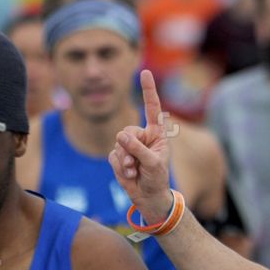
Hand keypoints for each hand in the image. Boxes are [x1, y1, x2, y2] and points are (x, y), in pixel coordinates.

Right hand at [109, 69, 174, 221]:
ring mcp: (129, 146)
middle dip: (129, 149)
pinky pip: (112, 156)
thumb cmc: (158, 179)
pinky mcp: (119, 157)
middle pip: (127, 131)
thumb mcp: (153, 164)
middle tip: (135, 164)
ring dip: (125, 161)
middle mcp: (143, 136)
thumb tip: (120, 136)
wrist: (149, 197)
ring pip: (117, 144)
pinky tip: (129, 175)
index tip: (145, 72)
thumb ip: (138, 149)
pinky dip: (119, 167)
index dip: (148, 90)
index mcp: (157, 133)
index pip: (152, 108)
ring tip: (134, 172)